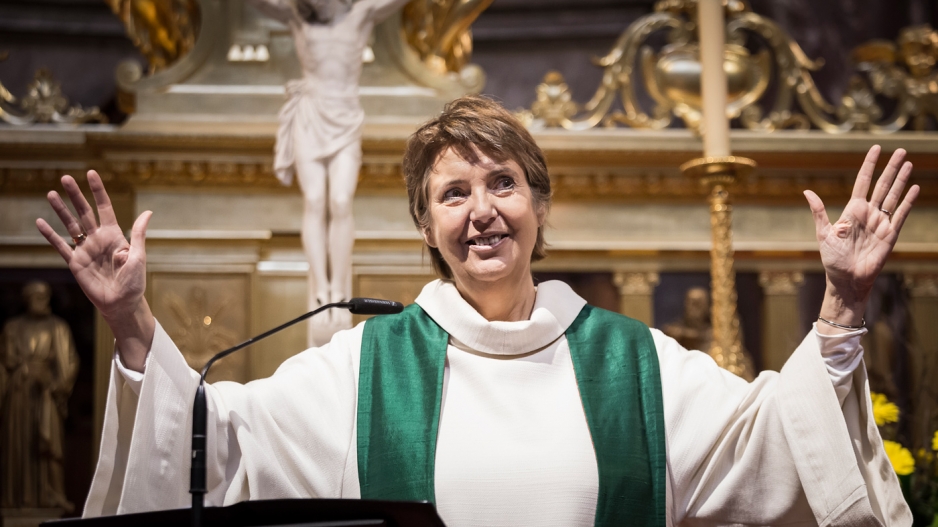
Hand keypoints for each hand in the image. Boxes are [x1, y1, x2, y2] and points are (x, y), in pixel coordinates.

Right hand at [36, 171, 154, 370]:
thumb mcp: (138, 256)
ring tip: (50, 193)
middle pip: (84, 212)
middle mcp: (98, 239)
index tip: (91, 173)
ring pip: (70, 225)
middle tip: (65, 177)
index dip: (98, 191)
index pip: (105, 208)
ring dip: (61, 210)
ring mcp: (85, 250)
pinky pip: (60, 246)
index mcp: (115, 235)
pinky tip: (40, 222)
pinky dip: (50, 235)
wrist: (121, 303)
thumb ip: (139, 234)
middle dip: (75, 195)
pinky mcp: (75, 263)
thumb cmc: (134, 282)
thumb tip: (148, 211)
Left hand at [804, 146, 918, 329]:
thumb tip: (807, 191)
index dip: (870, 165)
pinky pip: (901, 214)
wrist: (846, 279)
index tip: (876, 148)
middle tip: (900, 150)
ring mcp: (881, 222)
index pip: (863, 181)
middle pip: (882, 185)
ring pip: (893, 196)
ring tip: (908, 163)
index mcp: (852, 210)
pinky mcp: (891, 234)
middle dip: (891, 167)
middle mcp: (868, 213)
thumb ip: (819, 212)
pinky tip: (915, 187)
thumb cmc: (832, 259)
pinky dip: (908, 201)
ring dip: (901, 180)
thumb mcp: (823, 233)